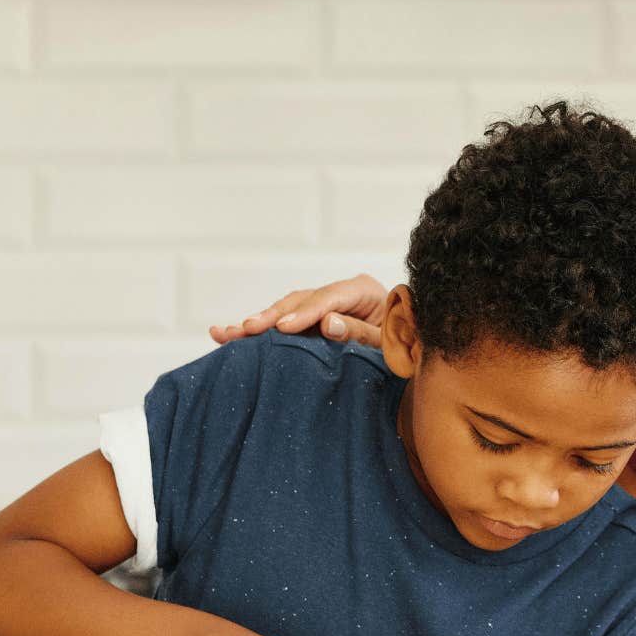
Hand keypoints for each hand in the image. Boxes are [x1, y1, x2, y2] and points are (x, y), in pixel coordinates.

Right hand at [208, 274, 387, 347]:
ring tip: (225, 334)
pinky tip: (228, 334)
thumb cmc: (405, 344)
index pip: (329, 299)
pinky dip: (260, 330)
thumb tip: (327, 323)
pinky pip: (284, 323)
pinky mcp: (313, 320)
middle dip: (271, 316)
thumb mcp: (388, 341)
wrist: (411, 345)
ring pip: (285, 309)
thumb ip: (360, 332)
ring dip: (256, 324)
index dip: (304, 313)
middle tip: (245, 330)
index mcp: (363, 290)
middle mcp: (340, 293)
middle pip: (300, 300)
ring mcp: (324, 305)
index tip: (282, 326)